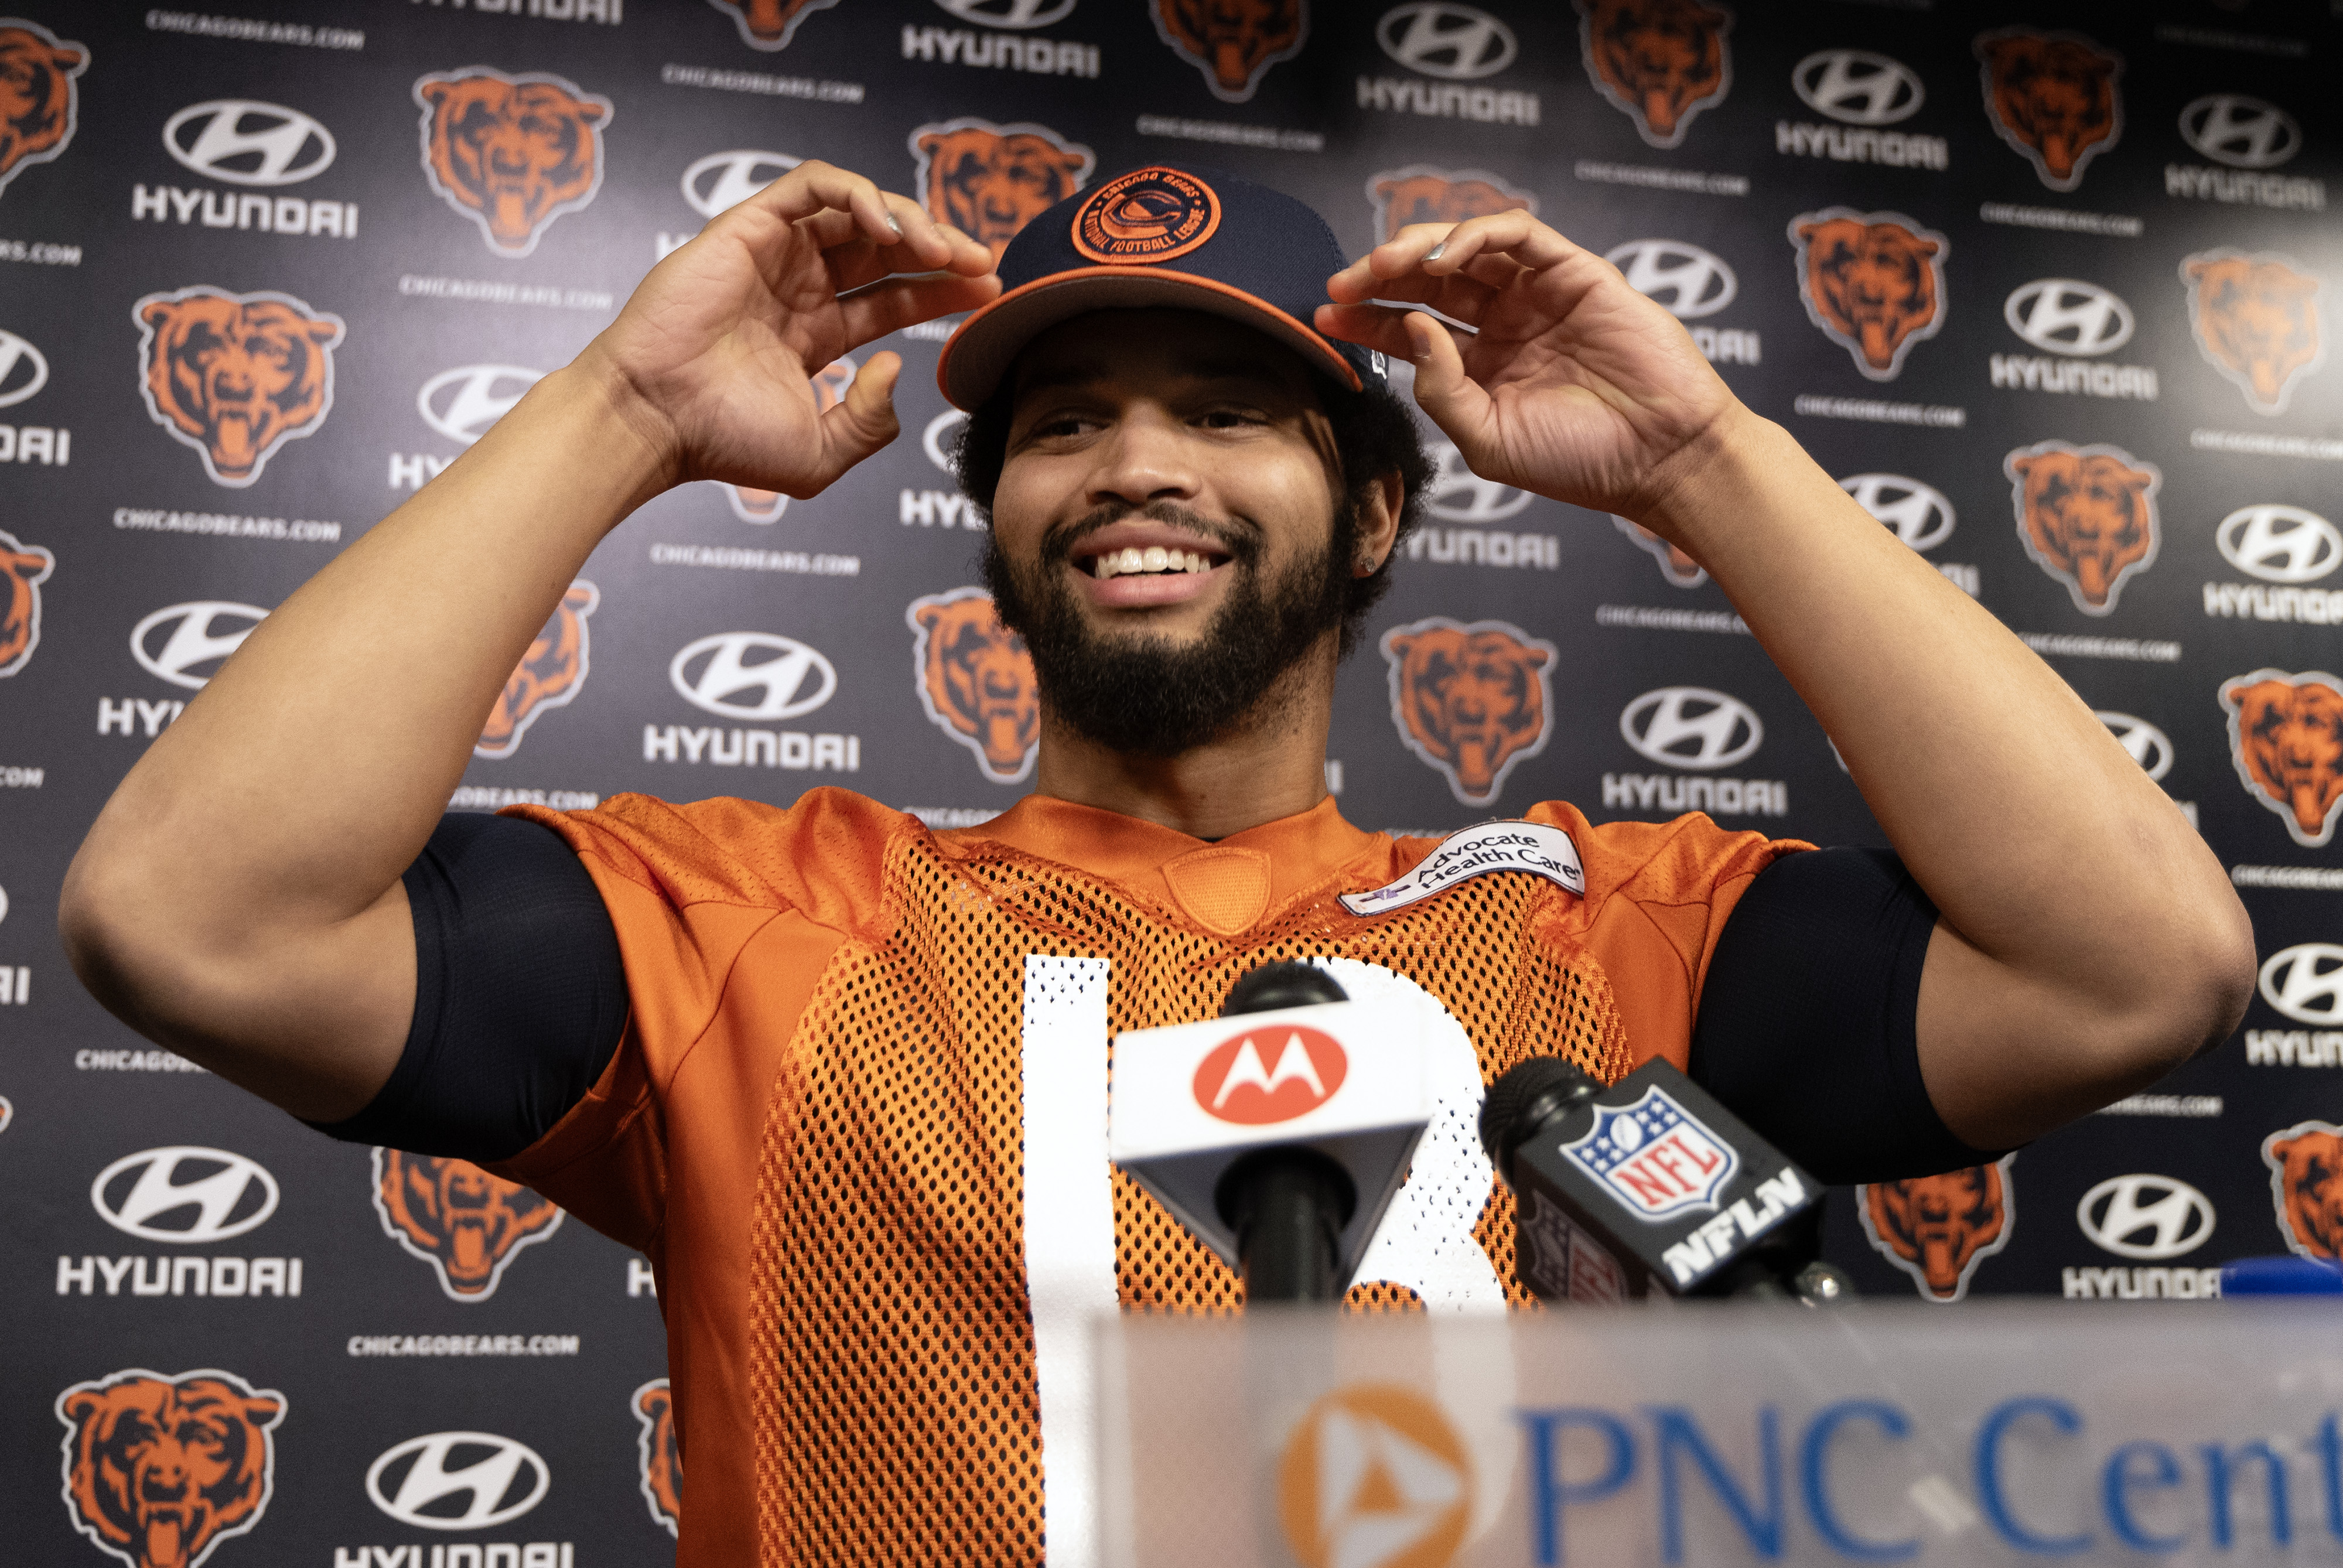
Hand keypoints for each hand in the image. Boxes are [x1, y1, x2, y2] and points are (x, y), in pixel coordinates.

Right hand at [578, 160, 998, 499]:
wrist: (661, 419)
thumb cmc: (725, 442)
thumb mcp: (822, 455)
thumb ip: (870, 423)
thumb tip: (897, 366)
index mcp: (817, 334)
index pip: (895, 296)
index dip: (944, 287)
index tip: (991, 289)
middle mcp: (799, 288)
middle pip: (886, 246)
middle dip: (941, 247)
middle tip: (983, 262)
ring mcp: (775, 253)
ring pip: (857, 208)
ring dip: (909, 218)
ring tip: (941, 250)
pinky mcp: (749, 225)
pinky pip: (813, 187)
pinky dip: (857, 193)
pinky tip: (888, 229)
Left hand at [1318, 212, 1739, 524]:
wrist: (1659, 459)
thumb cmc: (1579, 463)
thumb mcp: (1486, 440)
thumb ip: (1440, 390)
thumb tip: (1410, 327)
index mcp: (1480, 366)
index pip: (1408, 327)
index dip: (1364, 318)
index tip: (1322, 315)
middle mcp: (1505, 324)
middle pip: (1428, 280)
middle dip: (1379, 275)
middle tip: (1341, 284)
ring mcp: (1539, 295)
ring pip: (1466, 247)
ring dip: (1418, 247)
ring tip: (1382, 267)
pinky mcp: (1576, 273)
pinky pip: (1519, 235)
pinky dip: (1476, 235)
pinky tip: (1443, 259)